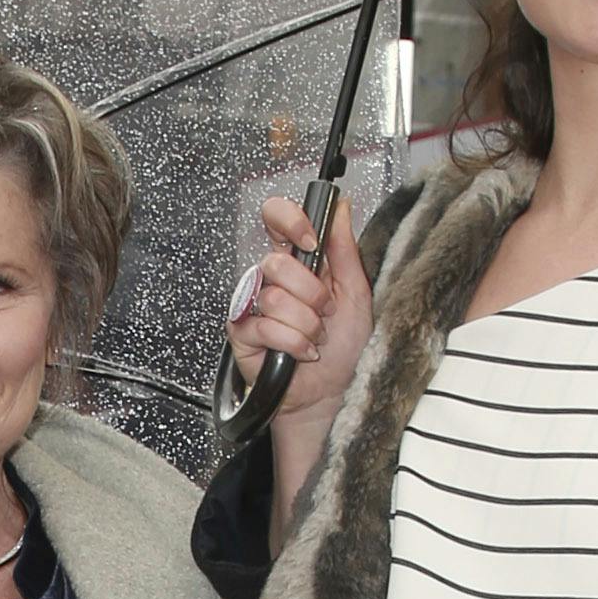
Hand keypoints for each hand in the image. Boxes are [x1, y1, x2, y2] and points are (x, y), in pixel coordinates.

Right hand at [228, 193, 372, 524]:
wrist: (333, 392)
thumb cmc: (344, 346)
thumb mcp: (356, 293)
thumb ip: (345, 249)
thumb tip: (341, 206)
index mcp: (297, 261)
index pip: (276, 218)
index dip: (289, 221)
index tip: (312, 242)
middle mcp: (270, 279)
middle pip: (277, 263)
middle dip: (312, 294)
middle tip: (324, 314)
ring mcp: (252, 306)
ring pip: (275, 298)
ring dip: (307, 325)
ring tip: (314, 339)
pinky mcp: (242, 335)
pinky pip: (266, 327)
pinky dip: (293, 344)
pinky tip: (301, 354)